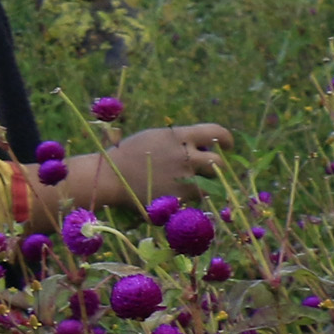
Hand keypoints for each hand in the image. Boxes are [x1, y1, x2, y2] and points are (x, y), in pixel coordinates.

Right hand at [83, 123, 232, 208]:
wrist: (108, 178)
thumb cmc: (127, 155)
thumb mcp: (153, 137)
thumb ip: (178, 140)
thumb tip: (201, 146)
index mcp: (179, 136)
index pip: (215, 133)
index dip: (225, 139)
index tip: (226, 146)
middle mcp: (185, 156)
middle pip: (217, 162)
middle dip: (215, 167)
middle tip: (209, 172)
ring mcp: (182, 179)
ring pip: (209, 184)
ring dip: (204, 185)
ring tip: (189, 185)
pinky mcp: (177, 199)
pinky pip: (193, 200)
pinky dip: (188, 199)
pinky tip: (173, 196)